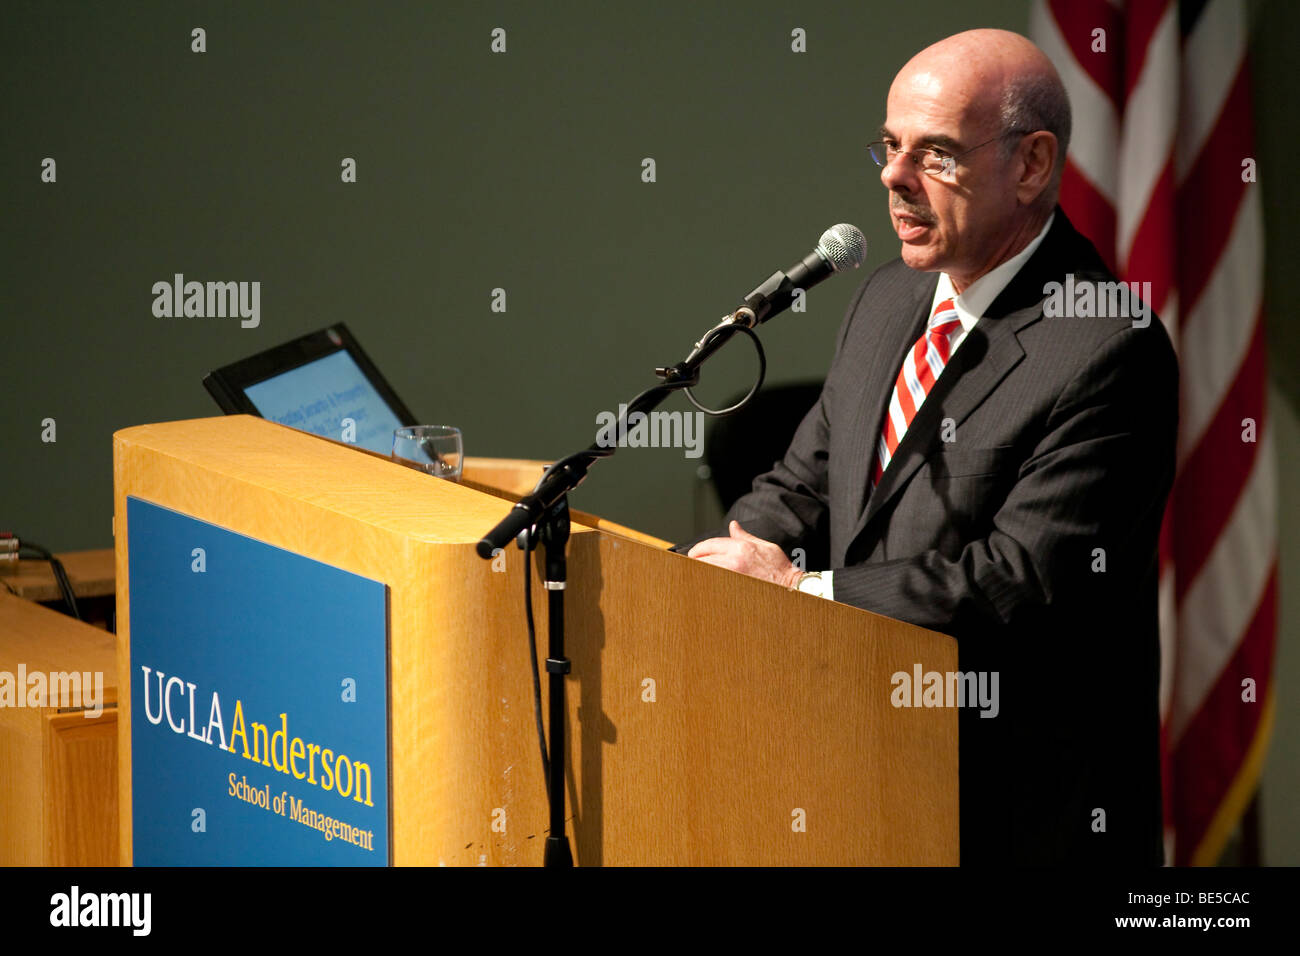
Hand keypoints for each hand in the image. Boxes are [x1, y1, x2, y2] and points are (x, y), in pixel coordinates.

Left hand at [686, 520, 801, 588]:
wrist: (790, 587)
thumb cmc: (778, 567)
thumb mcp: (763, 545)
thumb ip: (744, 536)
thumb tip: (732, 526)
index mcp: (740, 547)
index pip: (709, 544)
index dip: (698, 549)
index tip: (693, 554)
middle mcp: (734, 561)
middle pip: (702, 559)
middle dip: (695, 561)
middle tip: (693, 564)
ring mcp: (732, 577)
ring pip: (705, 573)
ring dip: (699, 573)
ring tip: (697, 574)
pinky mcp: (733, 590)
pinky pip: (713, 585)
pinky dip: (707, 584)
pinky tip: (706, 585)